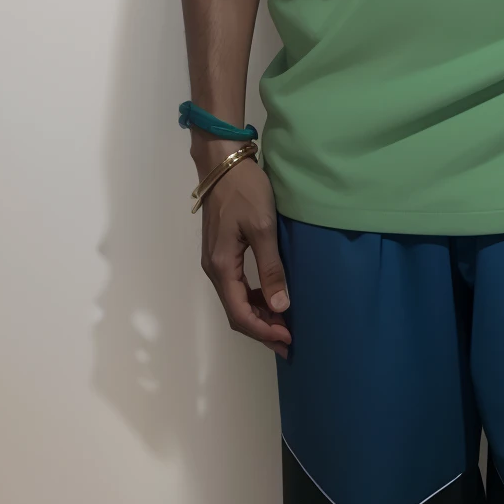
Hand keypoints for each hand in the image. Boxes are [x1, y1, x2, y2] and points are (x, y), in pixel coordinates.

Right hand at [197, 152, 291, 358]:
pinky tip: (272, 298)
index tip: (287, 339)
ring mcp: (215, 260)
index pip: (240, 313)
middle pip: (236, 311)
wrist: (223, 163)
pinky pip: (236, 285)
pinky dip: (254, 298)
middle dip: (262, 328)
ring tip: (284, 323)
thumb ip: (271, 268)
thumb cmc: (245, 191)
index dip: (263, 331)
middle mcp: (214, 269)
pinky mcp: (221, 252)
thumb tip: (280, 306)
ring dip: (259, 314)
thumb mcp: (263, 228)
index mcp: (222, 267)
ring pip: (236, 300)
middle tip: (289, 339)